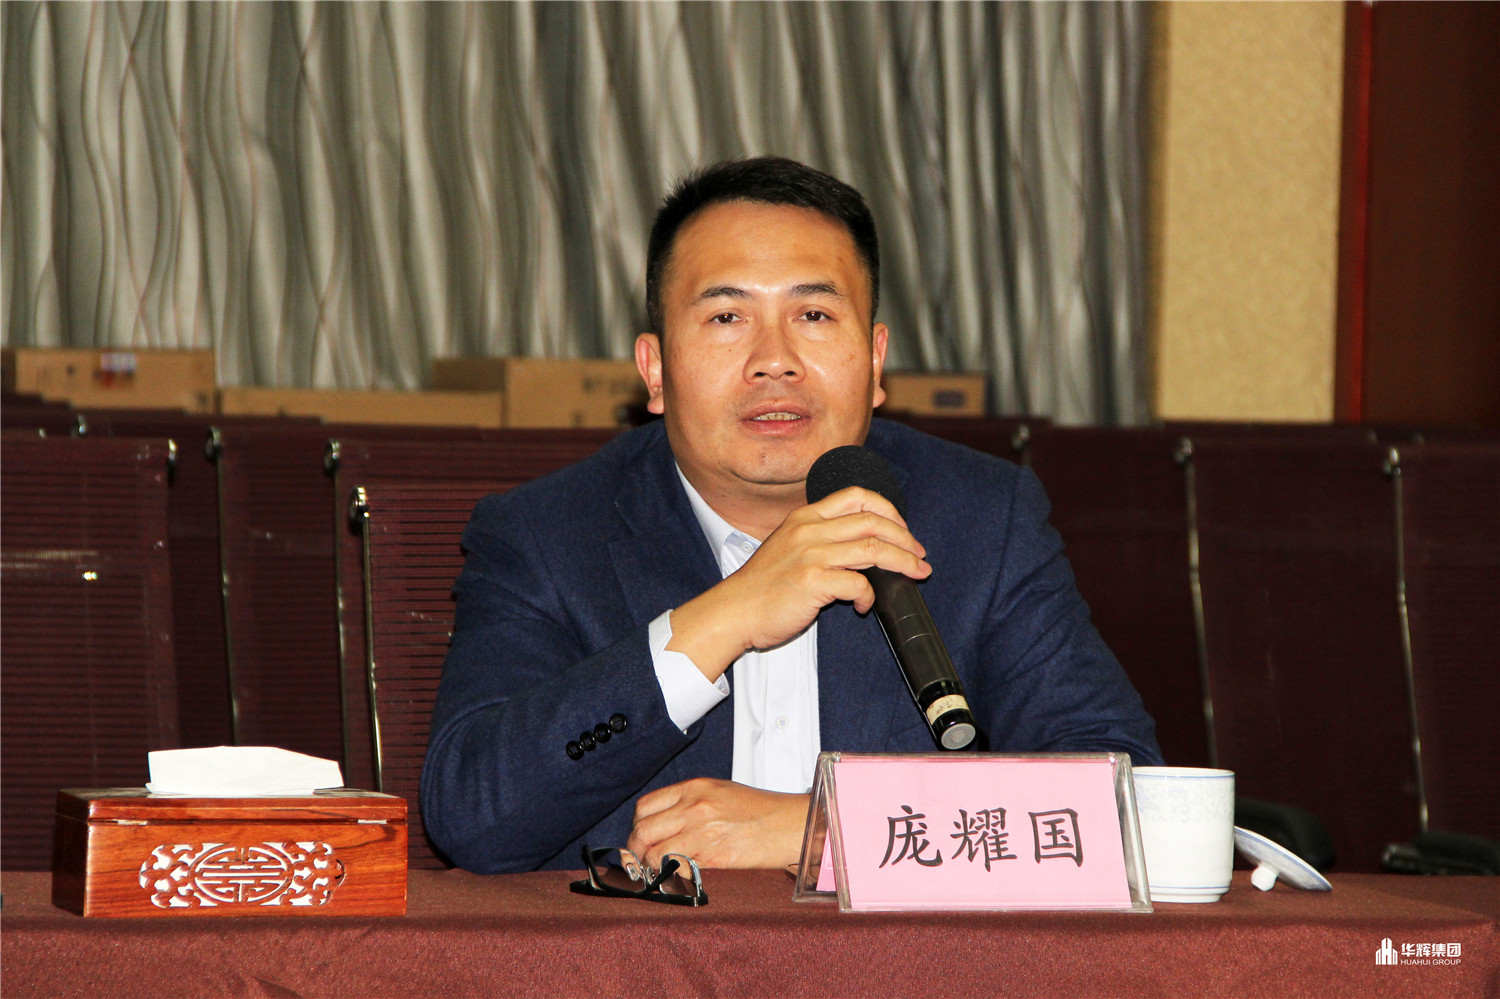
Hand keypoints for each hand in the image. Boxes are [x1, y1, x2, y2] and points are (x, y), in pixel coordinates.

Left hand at [626, 778, 810, 870]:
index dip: (637, 825)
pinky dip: (671, 877)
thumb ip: (689, 804)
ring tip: (659, 871)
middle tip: (641, 859)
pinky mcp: (712, 856)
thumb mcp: (720, 792)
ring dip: (651, 866)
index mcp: (694, 788)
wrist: (788, 824)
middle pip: (643, 830)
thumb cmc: (759, 810)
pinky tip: (679, 878)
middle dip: (636, 849)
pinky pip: (677, 869)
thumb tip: (663, 825)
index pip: (645, 806)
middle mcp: (694, 807)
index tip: (640, 837)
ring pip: (654, 853)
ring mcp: (702, 831)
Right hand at [667, 487, 930, 678]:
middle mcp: (809, 529)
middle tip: (919, 556)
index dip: (888, 509)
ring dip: (902, 562)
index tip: (902, 529)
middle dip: (905, 538)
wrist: (733, 611)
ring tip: (915, 574)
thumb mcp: (787, 547)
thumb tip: (863, 547)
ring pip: (873, 548)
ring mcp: (810, 554)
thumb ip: (819, 540)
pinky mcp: (812, 581)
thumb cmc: (763, 587)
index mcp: (804, 517)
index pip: (856, 496)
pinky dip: (869, 596)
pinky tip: (863, 605)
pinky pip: (858, 583)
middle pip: (873, 521)